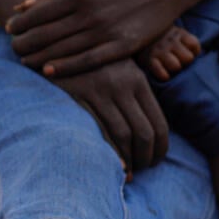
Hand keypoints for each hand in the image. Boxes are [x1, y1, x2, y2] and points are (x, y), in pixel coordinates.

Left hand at [6, 0, 194, 76]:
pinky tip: (48, 71)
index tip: (9, 29)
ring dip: (39, 57)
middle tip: (12, 49)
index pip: (39, 13)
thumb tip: (20, 6)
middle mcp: (90, 12)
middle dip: (24, 43)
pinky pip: (88, 61)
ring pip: (63, 50)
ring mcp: (106, 31)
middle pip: (46, 34)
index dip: (20, 23)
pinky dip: (66, 67)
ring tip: (24, 60)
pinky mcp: (122, 46)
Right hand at [51, 59, 169, 174]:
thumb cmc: (89, 66)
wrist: (58, 45)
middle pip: (144, 132)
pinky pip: (98, 130)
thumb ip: (132, 94)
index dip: (160, 148)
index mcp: (138, 81)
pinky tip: (113, 166)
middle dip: (146, 158)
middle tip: (142, 170)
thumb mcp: (118, 72)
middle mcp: (123, 86)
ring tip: (128, 173)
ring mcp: (101, 91)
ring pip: (123, 135)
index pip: (159, 123)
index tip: (155, 161)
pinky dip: (109, 152)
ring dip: (128, 160)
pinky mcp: (79, 96)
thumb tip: (144, 131)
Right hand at [138, 25, 201, 81]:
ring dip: (174, 69)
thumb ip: (185, 40)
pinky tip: (163, 74)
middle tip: (177, 61)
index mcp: (178, 33)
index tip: (187, 52)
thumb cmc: (159, 37)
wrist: (134, 34)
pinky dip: (164, 76)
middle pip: (188, 58)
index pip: (194, 45)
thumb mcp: (174, 32)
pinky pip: (162, 73)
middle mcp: (169, 41)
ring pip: (176, 66)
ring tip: (168, 66)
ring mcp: (158, 50)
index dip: (193, 51)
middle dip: (184, 62)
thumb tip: (195, 54)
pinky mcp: (148, 60)